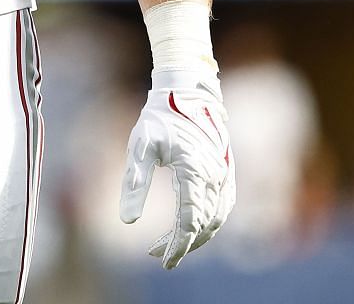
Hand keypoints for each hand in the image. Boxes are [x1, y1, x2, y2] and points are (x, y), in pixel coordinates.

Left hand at [119, 71, 235, 268]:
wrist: (185, 92)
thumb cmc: (159, 118)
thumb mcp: (140, 147)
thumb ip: (134, 183)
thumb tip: (127, 221)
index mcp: (195, 172)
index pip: (190, 221)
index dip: (178, 245)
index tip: (163, 261)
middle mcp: (215, 176)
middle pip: (204, 225)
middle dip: (182, 244)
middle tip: (157, 254)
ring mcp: (224, 174)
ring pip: (216, 219)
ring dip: (196, 236)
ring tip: (168, 245)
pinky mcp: (226, 172)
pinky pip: (223, 207)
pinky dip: (209, 223)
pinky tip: (191, 227)